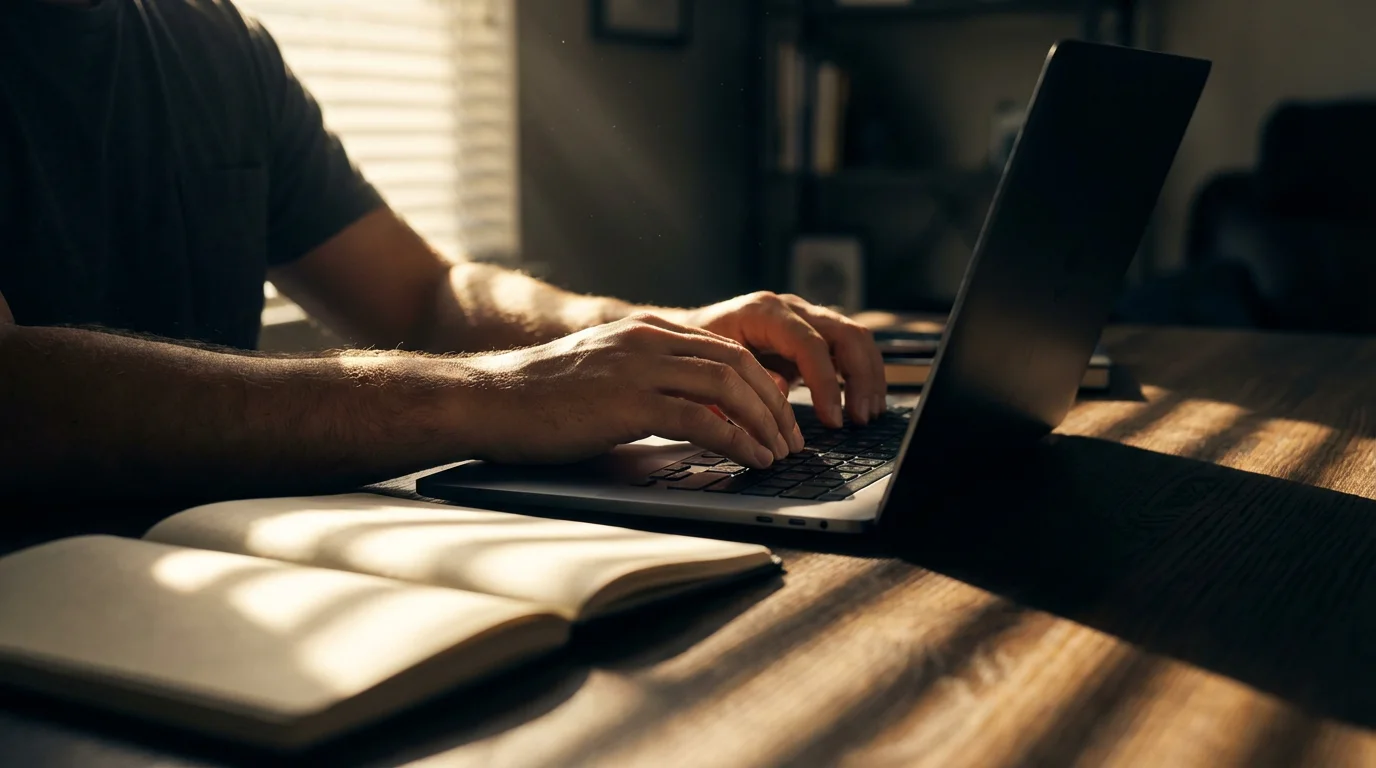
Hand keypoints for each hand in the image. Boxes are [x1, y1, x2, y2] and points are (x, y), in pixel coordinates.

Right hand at [457, 313, 805, 467]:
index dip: (761, 383)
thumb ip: (648, 384)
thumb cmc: (540, 400)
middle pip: (737, 363)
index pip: (725, 349)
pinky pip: (700, 418)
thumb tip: (692, 419)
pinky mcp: (628, 402)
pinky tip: (751, 459)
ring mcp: (639, 367)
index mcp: (646, 331)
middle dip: (773, 404)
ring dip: (763, 422)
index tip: (777, 416)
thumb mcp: (605, 376)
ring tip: (779, 453)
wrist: (488, 398)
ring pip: (727, 385)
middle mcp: (649, 340)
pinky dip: (736, 440)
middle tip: (791, 440)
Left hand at [676, 292, 885, 427]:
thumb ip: (744, 378)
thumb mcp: (712, 366)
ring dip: (868, 377)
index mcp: (765, 312)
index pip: (810, 344)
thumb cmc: (696, 352)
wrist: (686, 335)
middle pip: (845, 334)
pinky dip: (862, 375)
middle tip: (860, 418)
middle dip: (860, 378)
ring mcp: (806, 317)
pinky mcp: (813, 333)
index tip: (832, 420)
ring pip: (856, 337)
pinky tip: (862, 404)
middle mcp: (791, 308)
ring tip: (866, 415)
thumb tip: (781, 392)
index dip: (826, 383)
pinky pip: (850, 348)